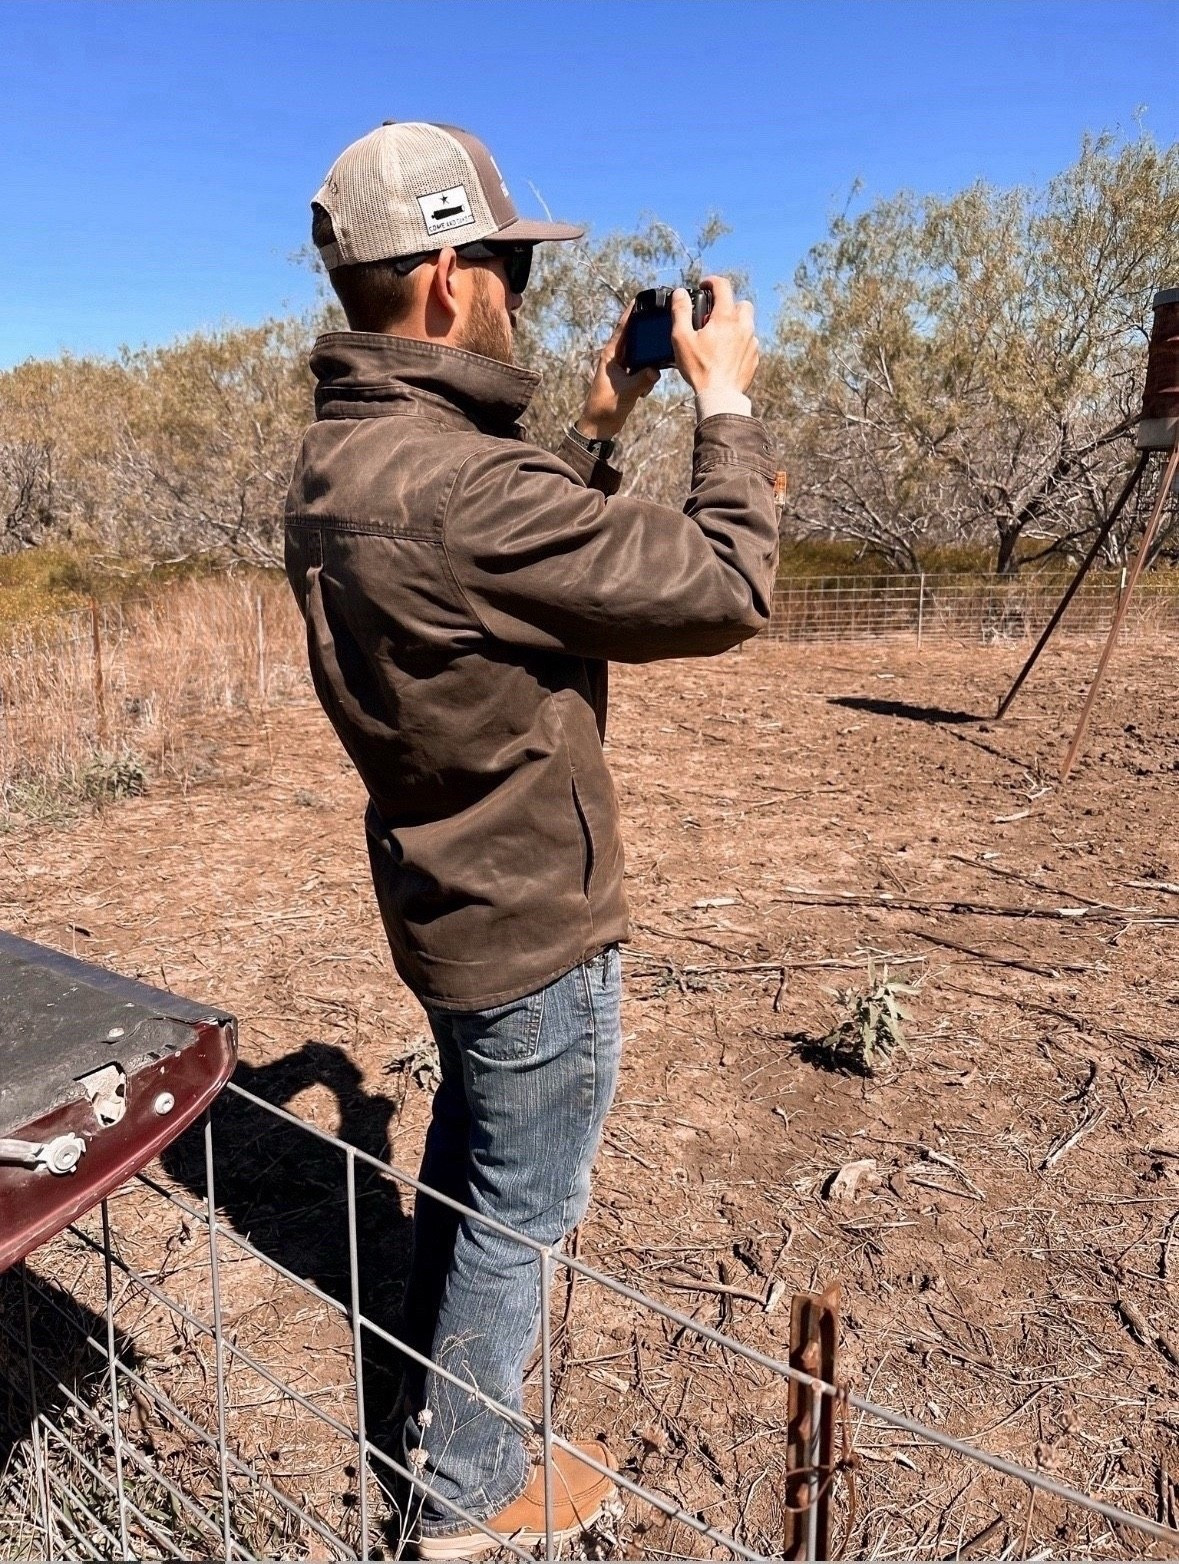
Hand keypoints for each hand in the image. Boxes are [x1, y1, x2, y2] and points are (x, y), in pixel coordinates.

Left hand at [575, 301, 660, 442]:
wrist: (599, 425)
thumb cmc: (606, 407)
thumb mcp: (626, 392)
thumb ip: (642, 380)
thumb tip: (656, 370)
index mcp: (610, 356)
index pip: (622, 330)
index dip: (630, 314)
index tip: (638, 300)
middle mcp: (614, 359)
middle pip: (632, 337)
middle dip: (643, 328)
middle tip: (657, 316)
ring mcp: (620, 368)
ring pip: (637, 352)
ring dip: (647, 350)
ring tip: (660, 343)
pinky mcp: (626, 378)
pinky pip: (640, 367)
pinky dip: (647, 370)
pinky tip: (651, 378)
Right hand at [671, 276, 757, 396]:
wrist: (720, 396)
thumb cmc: (700, 368)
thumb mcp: (682, 338)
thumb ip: (680, 312)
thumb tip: (680, 294)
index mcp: (726, 317)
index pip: (723, 286)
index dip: (711, 282)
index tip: (704, 286)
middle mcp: (743, 326)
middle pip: (741, 303)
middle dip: (728, 305)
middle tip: (713, 318)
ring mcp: (751, 342)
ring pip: (747, 323)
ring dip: (735, 324)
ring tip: (719, 338)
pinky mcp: (754, 357)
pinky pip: (749, 342)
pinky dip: (739, 342)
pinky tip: (726, 354)